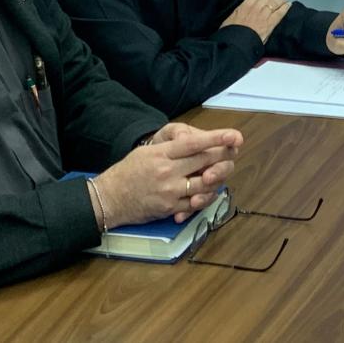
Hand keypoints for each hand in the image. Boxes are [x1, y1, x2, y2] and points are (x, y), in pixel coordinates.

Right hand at [94, 123, 243, 227]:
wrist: (110, 198)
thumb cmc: (129, 171)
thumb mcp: (147, 150)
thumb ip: (171, 145)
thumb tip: (195, 139)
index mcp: (161, 154)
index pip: (193, 144)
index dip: (216, 138)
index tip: (233, 135)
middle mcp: (167, 172)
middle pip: (204, 162)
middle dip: (223, 156)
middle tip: (234, 151)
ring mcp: (170, 192)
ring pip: (205, 184)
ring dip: (218, 177)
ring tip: (223, 170)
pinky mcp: (170, 208)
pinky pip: (196, 203)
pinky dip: (207, 196)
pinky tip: (211, 189)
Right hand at [221, 0, 290, 40]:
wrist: (238, 43)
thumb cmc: (232, 33)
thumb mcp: (230, 19)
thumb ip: (238, 12)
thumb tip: (240, 11)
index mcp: (245, 5)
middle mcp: (256, 7)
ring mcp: (264, 15)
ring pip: (275, 3)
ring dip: (280, 0)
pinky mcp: (270, 23)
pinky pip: (280, 12)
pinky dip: (285, 7)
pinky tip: (288, 5)